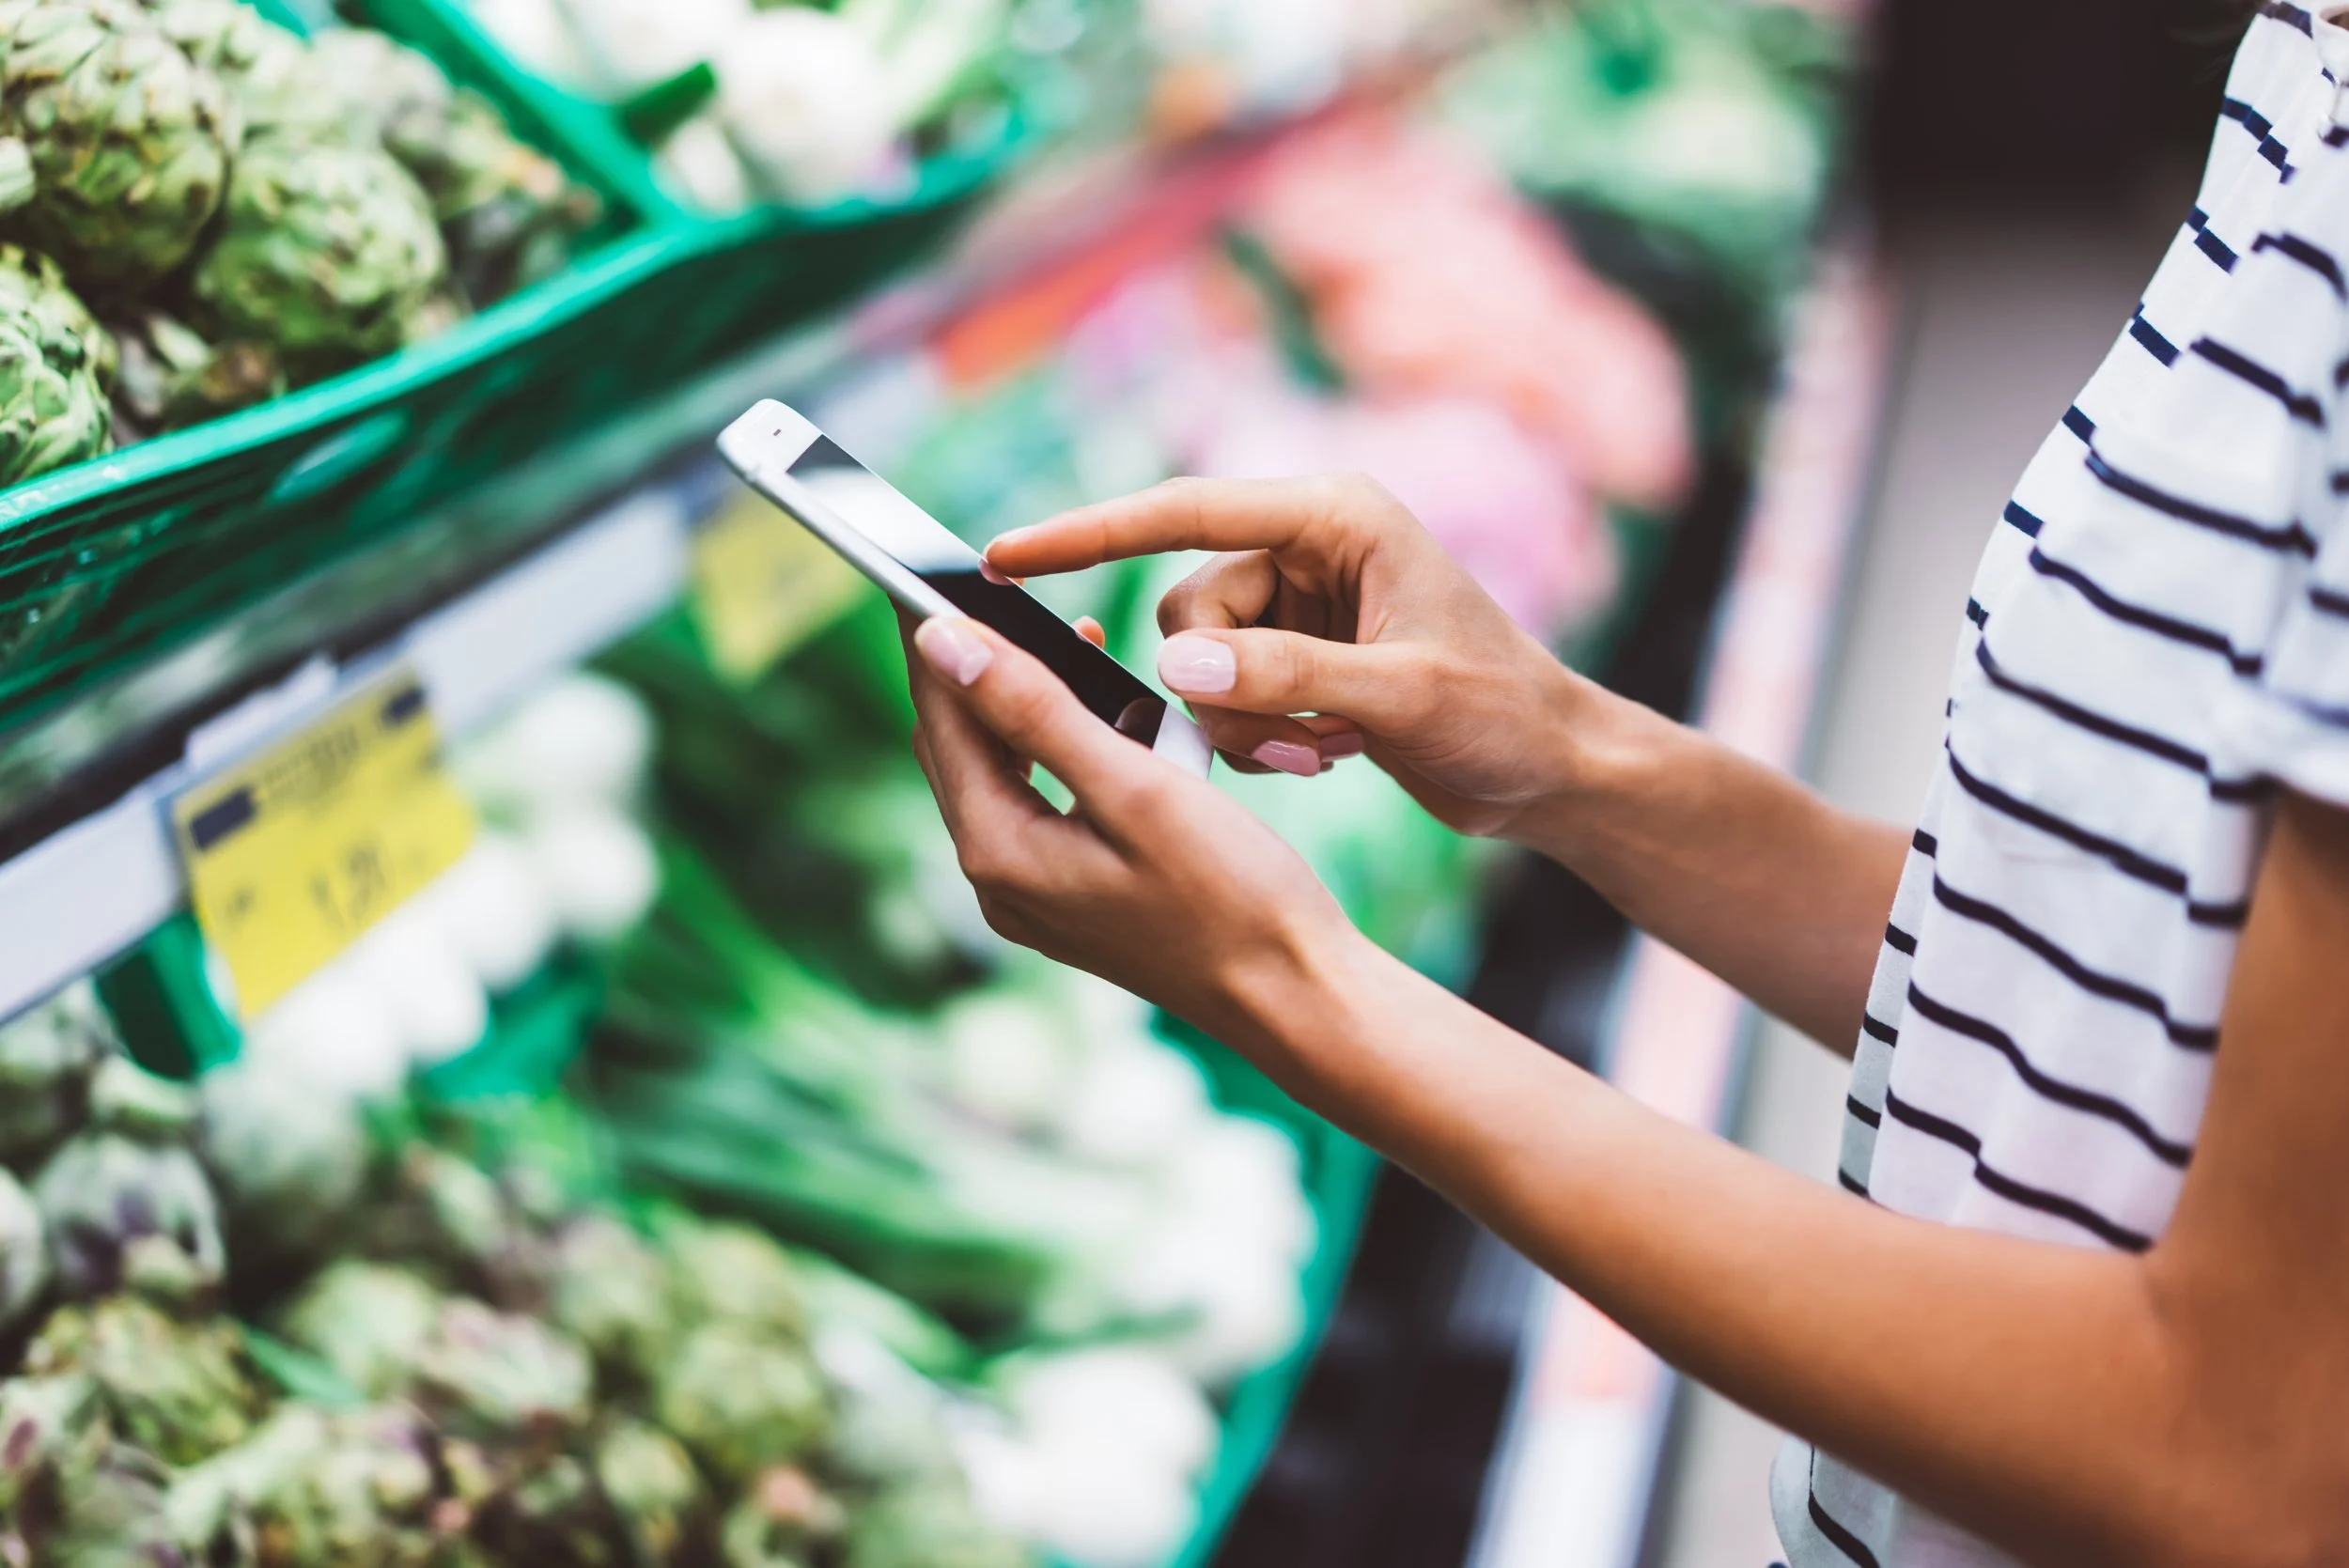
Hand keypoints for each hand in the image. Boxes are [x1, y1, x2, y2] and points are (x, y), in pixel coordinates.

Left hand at [900, 612, 1361, 1053]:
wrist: (1295, 995)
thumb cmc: (1234, 895)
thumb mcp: (1136, 788)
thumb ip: (1035, 712)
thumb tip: (943, 643)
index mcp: (1000, 852)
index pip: (942, 714)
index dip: (934, 635)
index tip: (929, 565)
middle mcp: (999, 883)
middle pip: (958, 745)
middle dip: (974, 666)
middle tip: (994, 590)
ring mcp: (1034, 899)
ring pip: (1000, 773)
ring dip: (1023, 706)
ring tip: (1068, 643)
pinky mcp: (1072, 901)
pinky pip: (1041, 805)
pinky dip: (1061, 752)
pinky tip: (1110, 722)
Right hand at [986, 474, 1591, 838]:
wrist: (1552, 769)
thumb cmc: (1501, 713)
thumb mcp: (1399, 696)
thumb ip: (1285, 676)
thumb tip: (1171, 665)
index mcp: (1334, 517)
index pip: (1182, 510)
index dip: (1087, 532)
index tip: (1003, 556)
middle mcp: (1308, 547)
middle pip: (1185, 608)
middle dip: (1215, 687)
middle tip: (1292, 743)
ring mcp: (1301, 603)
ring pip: (1198, 661)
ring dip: (1242, 723)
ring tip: (1324, 753)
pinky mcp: (1298, 654)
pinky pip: (1225, 693)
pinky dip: (1259, 736)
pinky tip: (1329, 755)